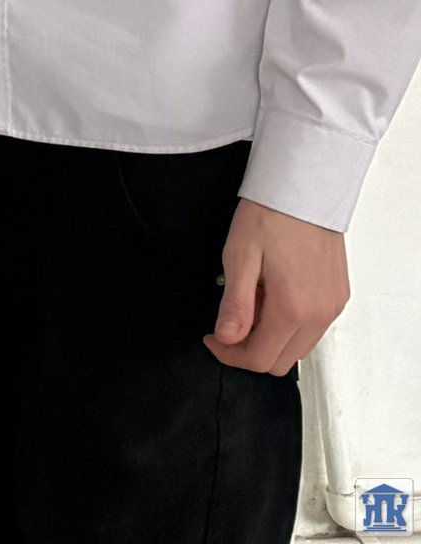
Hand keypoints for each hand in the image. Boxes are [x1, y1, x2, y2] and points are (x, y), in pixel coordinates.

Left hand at [205, 198, 348, 373]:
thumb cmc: (269, 217)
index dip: (229, 354)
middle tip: (229, 321)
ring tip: (252, 301)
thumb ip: (235, 305)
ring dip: (270, 337)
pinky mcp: (338, 297)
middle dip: (249, 349)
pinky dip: (290, 325)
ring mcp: (332, 307)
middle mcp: (320, 315)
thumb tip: (227, 338)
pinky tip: (273, 295)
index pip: (260, 358)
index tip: (212, 337)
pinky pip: (313, 329)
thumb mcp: (239, 258)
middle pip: (281, 361)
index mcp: (293, 309)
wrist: (303, 190)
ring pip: (298, 348)